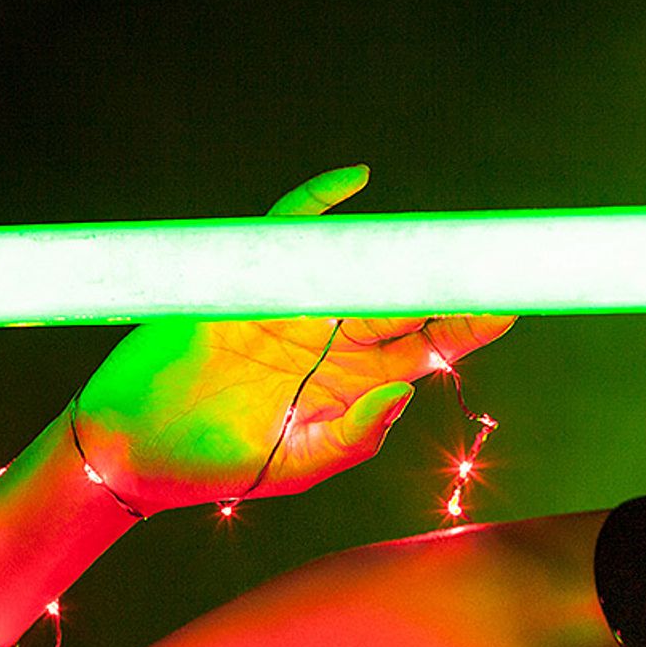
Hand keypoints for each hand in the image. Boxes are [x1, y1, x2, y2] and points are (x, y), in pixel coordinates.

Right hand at [69, 166, 516, 513]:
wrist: (133, 448)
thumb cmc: (215, 465)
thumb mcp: (294, 464)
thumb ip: (351, 437)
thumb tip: (401, 394)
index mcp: (355, 383)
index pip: (428, 345)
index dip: (469, 323)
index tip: (512, 303)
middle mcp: (333, 339)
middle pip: (406, 296)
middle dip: (449, 275)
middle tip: (494, 250)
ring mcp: (294, 306)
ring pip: (360, 260)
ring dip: (399, 243)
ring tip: (442, 224)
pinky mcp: (247, 282)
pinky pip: (289, 229)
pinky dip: (319, 202)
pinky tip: (357, 180)